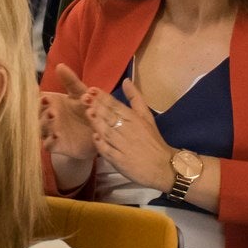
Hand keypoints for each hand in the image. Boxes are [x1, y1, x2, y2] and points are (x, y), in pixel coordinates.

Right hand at [40, 65, 96, 161]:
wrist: (98, 133)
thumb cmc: (87, 110)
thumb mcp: (81, 94)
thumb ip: (71, 82)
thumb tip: (59, 65)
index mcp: (51, 102)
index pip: (38, 98)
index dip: (38, 96)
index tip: (44, 94)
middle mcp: (47, 116)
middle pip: (35, 112)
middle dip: (39, 108)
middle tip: (49, 104)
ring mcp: (50, 131)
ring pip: (40, 128)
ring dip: (44, 122)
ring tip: (53, 116)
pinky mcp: (56, 145)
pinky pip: (47, 145)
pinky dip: (49, 141)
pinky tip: (56, 135)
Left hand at [83, 78, 176, 192]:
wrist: (163, 167)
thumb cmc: (153, 140)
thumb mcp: (147, 117)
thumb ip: (135, 99)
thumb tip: (126, 80)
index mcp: (135, 119)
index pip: (117, 106)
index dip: (103, 97)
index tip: (92, 89)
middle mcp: (129, 131)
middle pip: (111, 117)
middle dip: (97, 106)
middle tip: (84, 97)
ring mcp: (124, 146)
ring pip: (108, 132)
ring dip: (98, 122)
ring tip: (88, 112)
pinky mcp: (120, 161)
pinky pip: (109, 151)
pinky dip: (101, 144)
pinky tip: (94, 137)